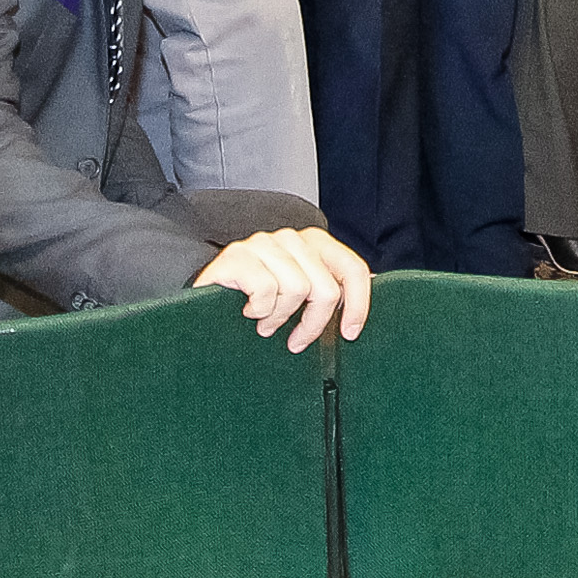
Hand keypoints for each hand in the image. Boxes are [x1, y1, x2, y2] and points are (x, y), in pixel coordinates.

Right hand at [192, 227, 372, 350]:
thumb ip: (331, 288)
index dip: (358, 304)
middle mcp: (291, 238)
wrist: (207, 297)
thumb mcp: (300, 291)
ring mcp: (263, 244)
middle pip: (326, 289)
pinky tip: (250, 312)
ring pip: (296, 291)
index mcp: (314, 242)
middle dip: (314, 323)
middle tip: (297, 340)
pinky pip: (265, 290)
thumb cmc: (259, 298)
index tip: (350, 333)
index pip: (352, 269)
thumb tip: (370, 295)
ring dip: (280, 318)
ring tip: (268, 323)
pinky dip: (259, 311)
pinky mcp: (236, 256)